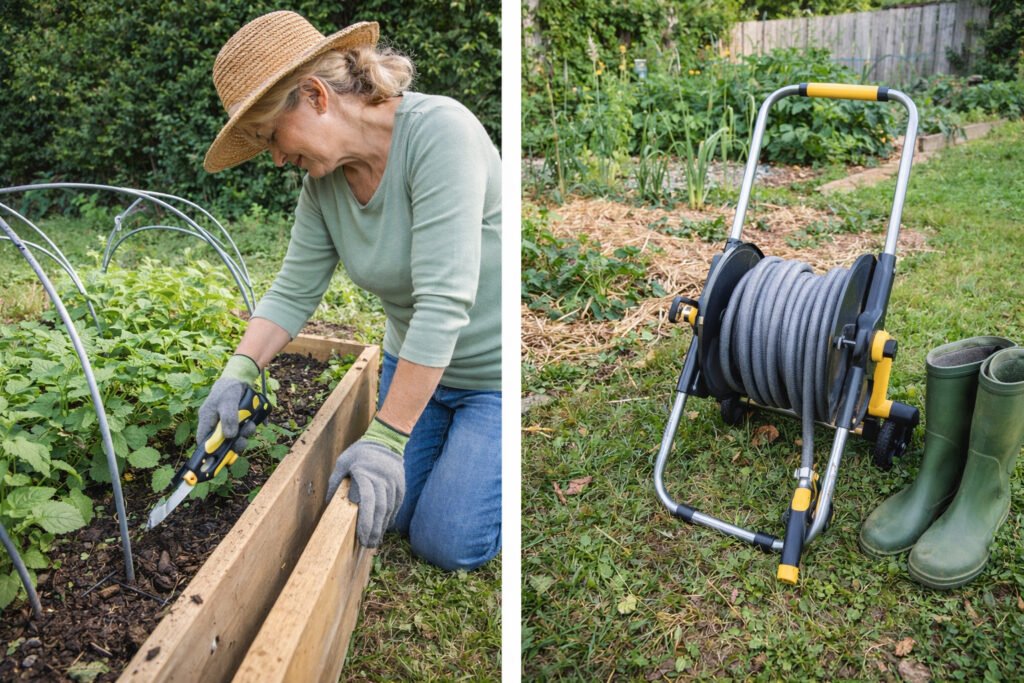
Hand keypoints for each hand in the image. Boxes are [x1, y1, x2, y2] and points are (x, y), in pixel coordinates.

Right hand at [197, 355, 259, 450]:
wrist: (239, 380)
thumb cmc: (229, 390)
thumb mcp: (228, 402)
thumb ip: (228, 418)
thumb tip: (230, 436)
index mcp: (206, 421)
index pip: (203, 442)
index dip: (210, 453)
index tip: (219, 459)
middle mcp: (215, 425)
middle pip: (221, 444)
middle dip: (233, 445)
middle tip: (242, 441)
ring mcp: (226, 425)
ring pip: (234, 439)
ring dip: (244, 436)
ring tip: (250, 426)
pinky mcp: (236, 424)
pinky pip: (242, 433)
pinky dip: (248, 430)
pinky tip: (252, 423)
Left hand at [326, 418, 408, 547]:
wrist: (385, 440)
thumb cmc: (359, 453)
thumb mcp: (342, 463)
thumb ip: (335, 483)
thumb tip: (329, 504)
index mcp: (365, 474)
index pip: (367, 502)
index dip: (366, 522)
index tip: (362, 538)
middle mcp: (382, 479)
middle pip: (379, 509)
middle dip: (374, 530)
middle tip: (368, 545)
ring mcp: (394, 482)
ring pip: (389, 509)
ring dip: (382, 526)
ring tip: (375, 540)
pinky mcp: (401, 485)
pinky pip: (396, 505)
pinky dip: (390, 517)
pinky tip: (383, 527)